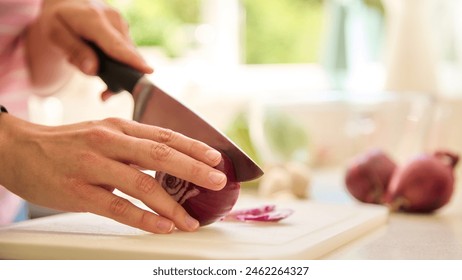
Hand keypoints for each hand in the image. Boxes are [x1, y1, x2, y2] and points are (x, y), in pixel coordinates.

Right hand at [0, 114, 226, 232]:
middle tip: (217, 182)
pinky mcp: (78, 191)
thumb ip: (135, 145)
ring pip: (141, 184)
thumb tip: (172, 161)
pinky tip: (162, 227)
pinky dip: (143, 219)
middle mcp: (109, 141)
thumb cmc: (69, 144)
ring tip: (191, 220)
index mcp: (119, 127)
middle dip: (193, 169)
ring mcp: (93, 166)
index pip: (165, 135)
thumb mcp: (104, 133)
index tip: (217, 159)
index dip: (194, 147)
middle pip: (160, 154)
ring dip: (171, 205)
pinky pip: (117, 207)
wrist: (19, 150)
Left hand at [27, 0, 151, 92]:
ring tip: (86, 63)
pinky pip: (126, 53)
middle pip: (125, 55)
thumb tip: (93, 70)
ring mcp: (122, 24)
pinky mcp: (125, 30)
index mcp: (94, 19)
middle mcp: (113, 20)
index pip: (116, 45)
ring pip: (126, 56)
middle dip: (117, 76)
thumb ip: (75, 51)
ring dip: (112, 69)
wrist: (67, 2)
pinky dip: (116, 63)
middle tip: (104, 94)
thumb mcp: (55, 34)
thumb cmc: (59, 18)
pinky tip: (96, 61)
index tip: (148, 71)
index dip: (132, 60)